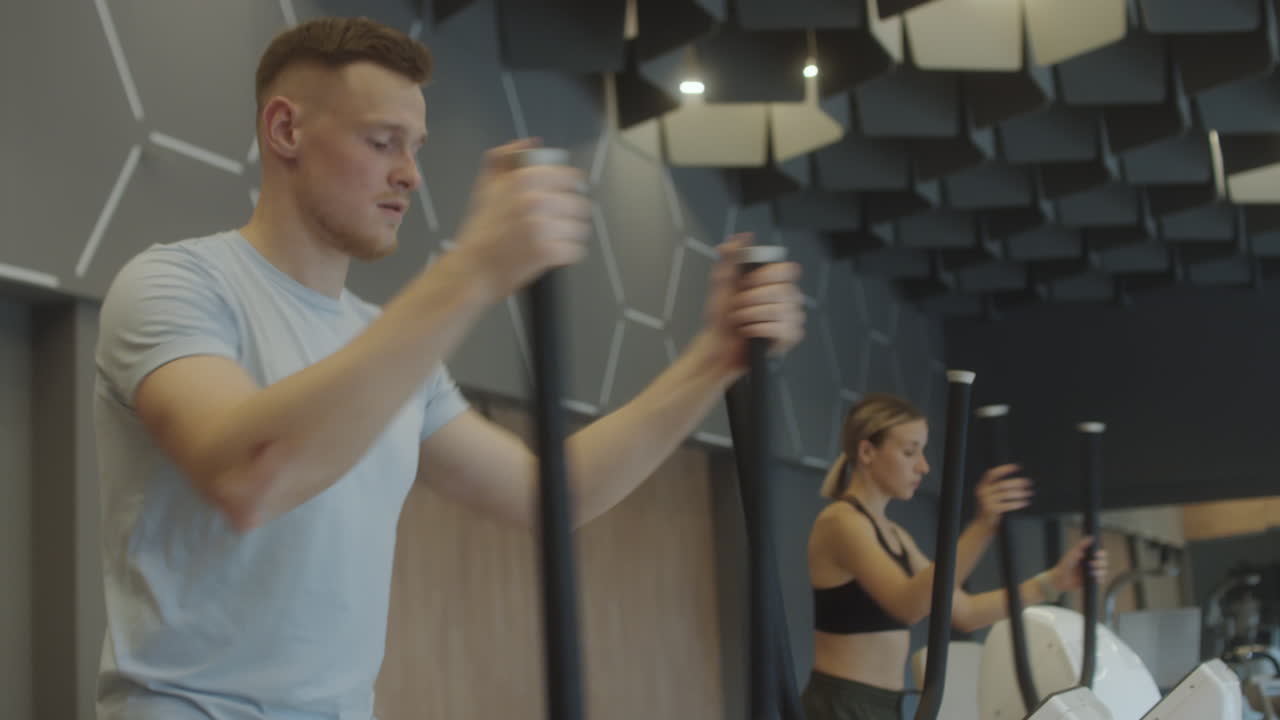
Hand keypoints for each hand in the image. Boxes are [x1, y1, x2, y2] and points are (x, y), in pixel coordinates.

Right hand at [450, 138, 591, 301]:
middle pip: (579, 204)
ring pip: (581, 227)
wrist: (473, 269)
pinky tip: (557, 252)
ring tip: (559, 238)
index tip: (571, 194)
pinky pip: (576, 250)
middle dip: (574, 214)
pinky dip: (570, 253)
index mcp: (523, 179)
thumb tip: (530, 142)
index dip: (574, 187)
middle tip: (562, 222)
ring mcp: (542, 227)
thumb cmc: (481, 232)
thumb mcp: (488, 187)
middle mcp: (534, 200)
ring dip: (574, 234)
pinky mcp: (548, 252)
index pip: (571, 177)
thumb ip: (506, 160)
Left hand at [701, 233, 804, 376]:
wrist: (718, 344)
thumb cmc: (721, 315)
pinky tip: (749, 331)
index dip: (766, 275)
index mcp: (775, 281)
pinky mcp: (790, 336)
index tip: (747, 282)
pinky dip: (758, 329)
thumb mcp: (722, 281)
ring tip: (740, 319)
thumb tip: (739, 237)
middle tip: (738, 305)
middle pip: (783, 291)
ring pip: (780, 310)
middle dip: (751, 299)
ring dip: (751, 315)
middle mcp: (788, 297)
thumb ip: (731, 257)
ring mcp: (791, 317)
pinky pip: (781, 329)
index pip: (788, 269)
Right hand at [973, 464, 1032, 529]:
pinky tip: (1025, 502)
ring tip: (1029, 493)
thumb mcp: (989, 496)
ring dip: (1020, 493)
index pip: (992, 474)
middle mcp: (982, 492)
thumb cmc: (989, 510)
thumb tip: (1017, 481)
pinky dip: (1018, 503)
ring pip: (1006, 494)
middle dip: (1017, 482)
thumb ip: (996, 488)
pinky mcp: (991, 510)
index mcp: (982, 486)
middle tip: (1028, 482)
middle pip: (1002, 484)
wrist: (982, 526)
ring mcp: (986, 501)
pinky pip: (1008, 505)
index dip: (1004, 469)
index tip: (1017, 467)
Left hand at [1049, 536, 1107, 592]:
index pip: (1100, 554)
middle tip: (1092, 564)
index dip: (1101, 554)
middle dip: (1100, 563)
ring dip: (1099, 571)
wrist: (1059, 579)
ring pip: (1103, 571)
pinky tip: (1093, 577)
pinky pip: (1100, 580)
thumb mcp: (1072, 553)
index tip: (1097, 554)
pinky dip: (1099, 579)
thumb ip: (1081, 545)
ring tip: (1091, 572)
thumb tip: (1091, 537)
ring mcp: (1093, 573)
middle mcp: (1092, 564)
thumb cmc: (1065, 565)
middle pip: (1104, 562)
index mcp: (1089, 556)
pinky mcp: (1092, 581)